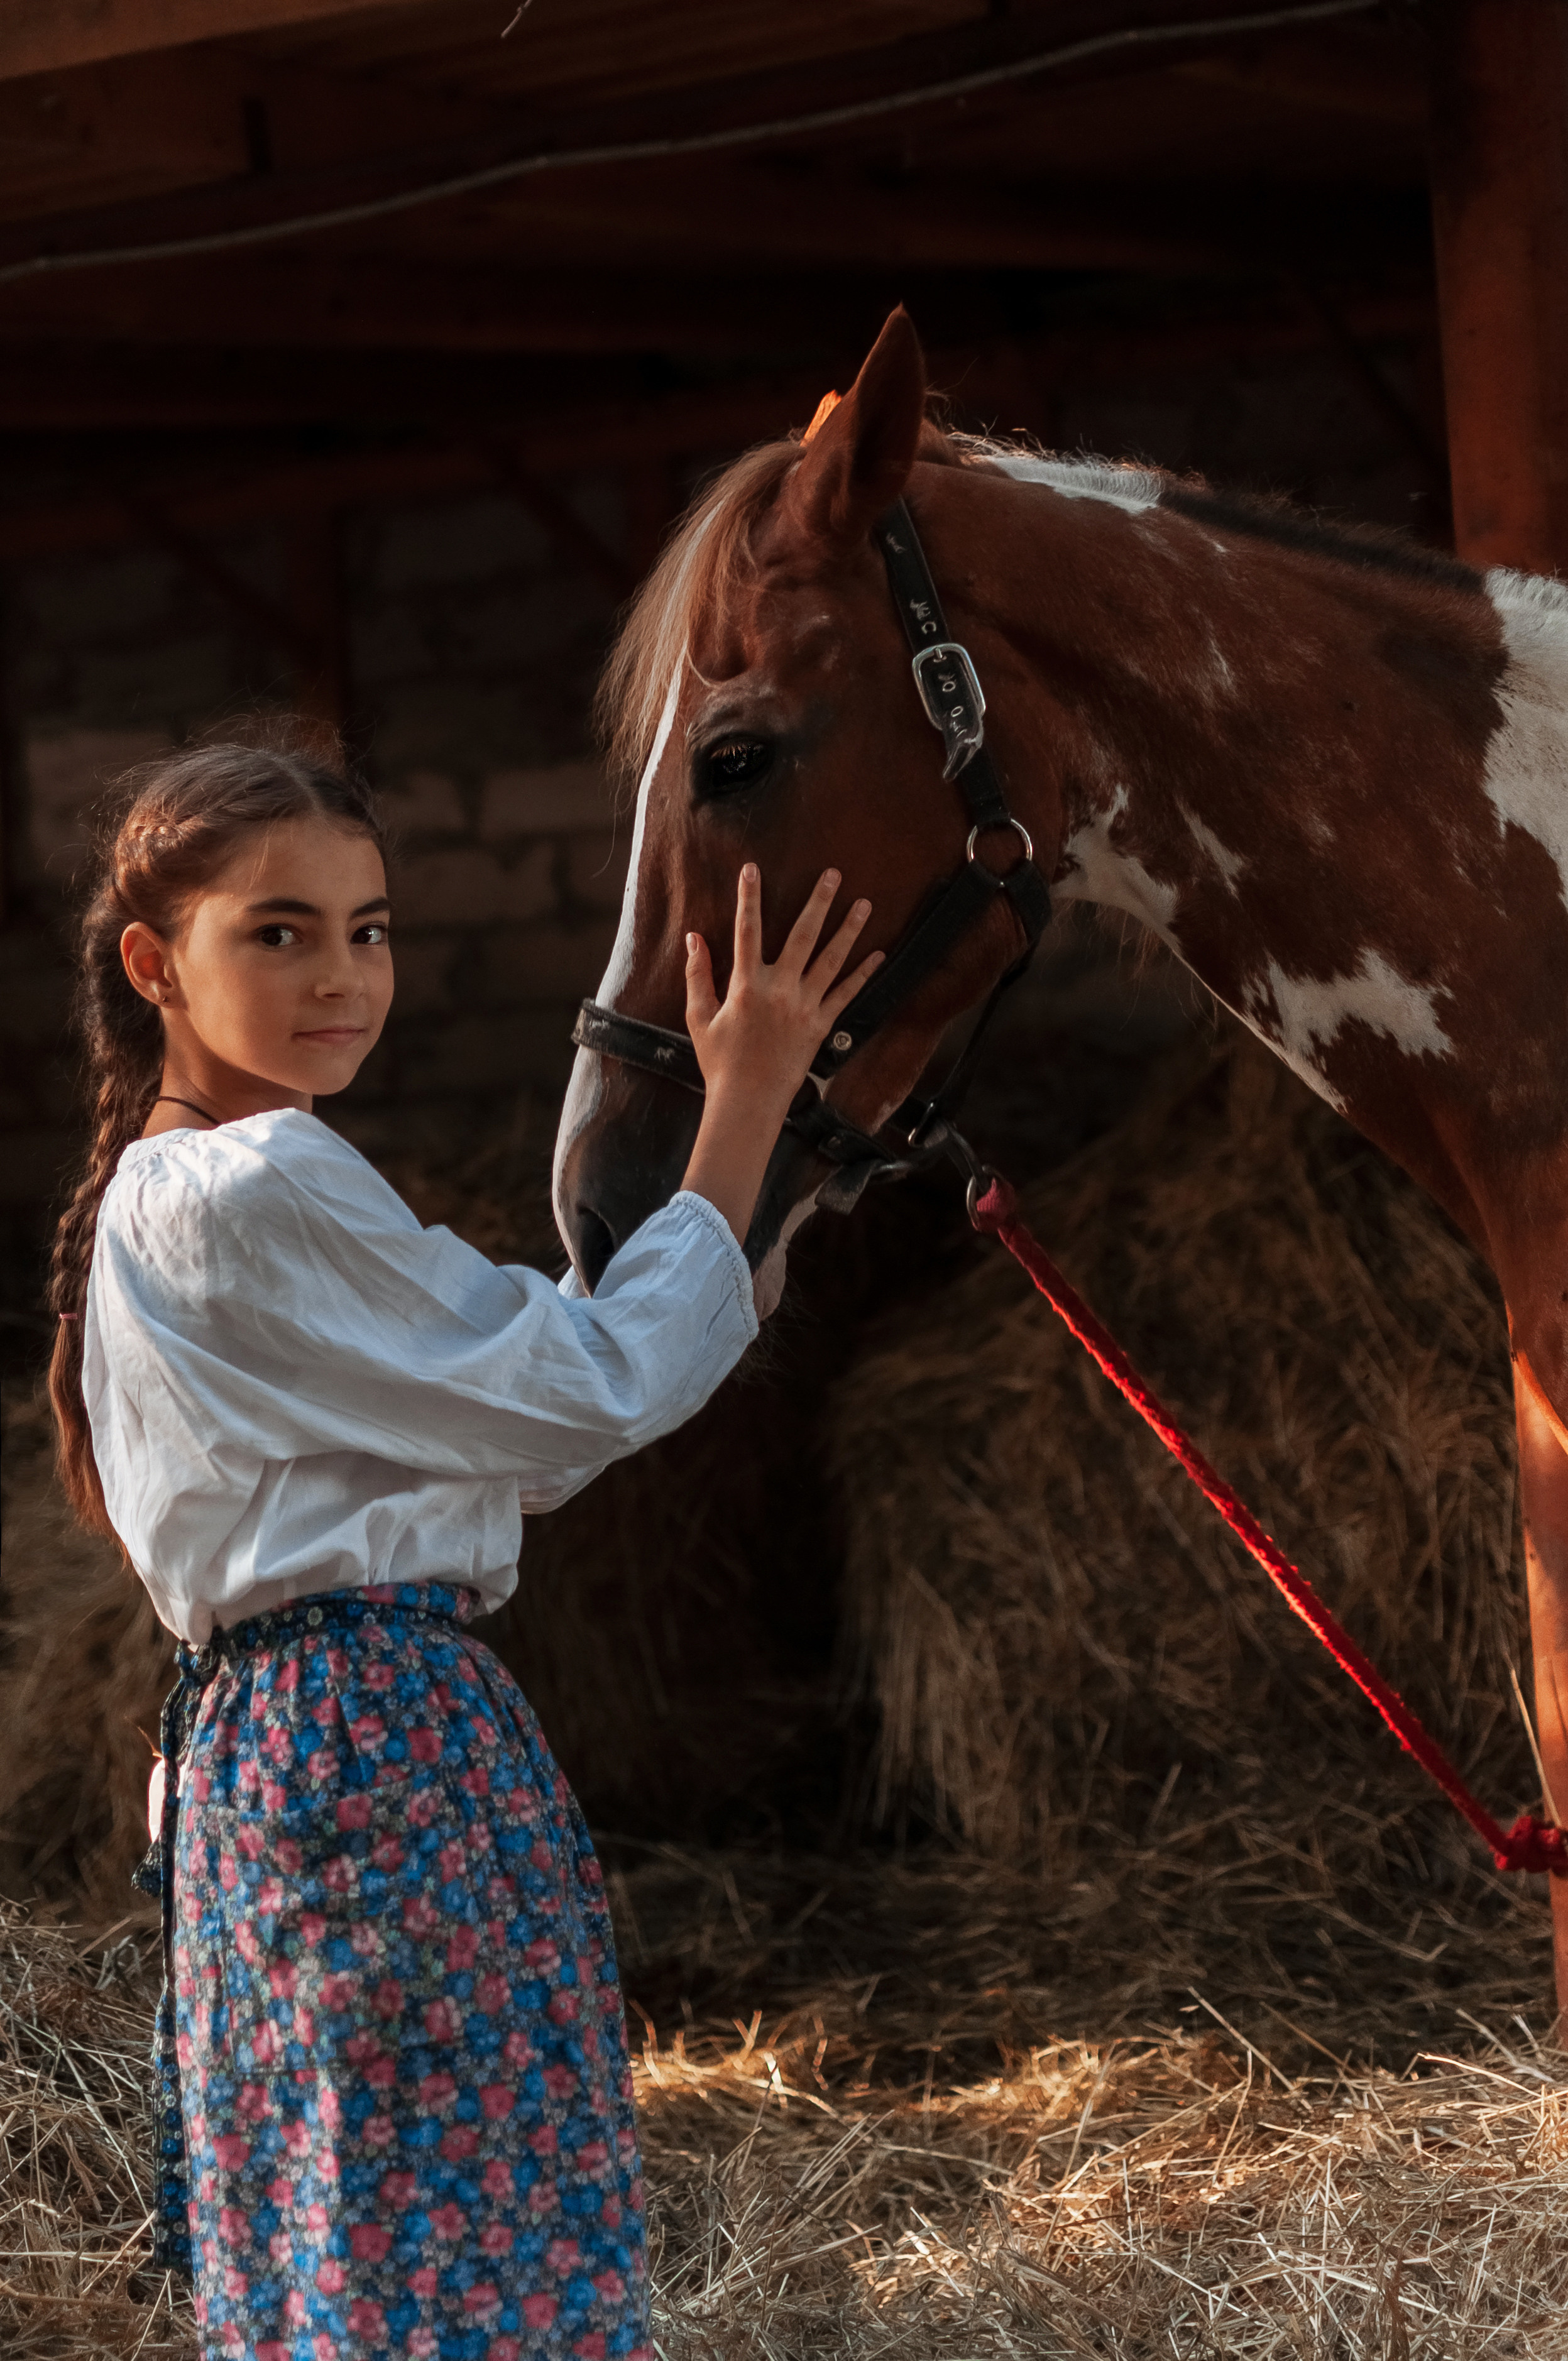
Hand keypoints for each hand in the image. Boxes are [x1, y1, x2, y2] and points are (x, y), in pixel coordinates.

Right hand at [684, 863, 880, 1116]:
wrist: (749, 1100)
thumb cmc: (720, 1061)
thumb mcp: (699, 1017)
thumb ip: (697, 976)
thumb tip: (694, 938)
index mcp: (746, 985)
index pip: (746, 931)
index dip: (748, 898)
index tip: (752, 869)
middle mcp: (780, 990)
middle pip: (802, 936)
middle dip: (818, 902)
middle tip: (833, 874)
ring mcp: (804, 1007)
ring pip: (832, 960)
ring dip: (849, 930)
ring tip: (864, 904)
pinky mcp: (821, 1025)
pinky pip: (846, 994)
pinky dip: (863, 974)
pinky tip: (878, 954)